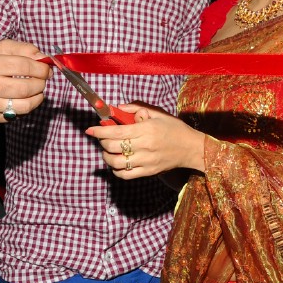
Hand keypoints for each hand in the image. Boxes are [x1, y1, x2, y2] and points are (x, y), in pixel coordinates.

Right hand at [0, 40, 51, 122]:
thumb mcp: (1, 48)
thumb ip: (24, 49)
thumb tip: (44, 58)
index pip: (24, 66)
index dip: (41, 68)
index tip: (47, 69)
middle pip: (26, 87)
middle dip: (41, 83)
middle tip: (42, 79)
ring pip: (25, 105)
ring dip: (38, 96)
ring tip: (37, 89)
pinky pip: (18, 115)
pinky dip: (29, 106)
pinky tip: (27, 98)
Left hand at [85, 104, 205, 178]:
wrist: (191, 148)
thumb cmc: (174, 128)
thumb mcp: (158, 113)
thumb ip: (136, 108)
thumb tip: (117, 108)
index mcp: (147, 129)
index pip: (116, 131)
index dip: (99, 131)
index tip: (90, 130)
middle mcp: (145, 146)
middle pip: (113, 147)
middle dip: (102, 141)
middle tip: (102, 137)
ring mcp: (146, 161)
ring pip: (116, 162)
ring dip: (106, 156)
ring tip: (108, 151)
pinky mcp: (148, 172)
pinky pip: (125, 175)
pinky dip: (116, 169)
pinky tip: (117, 162)